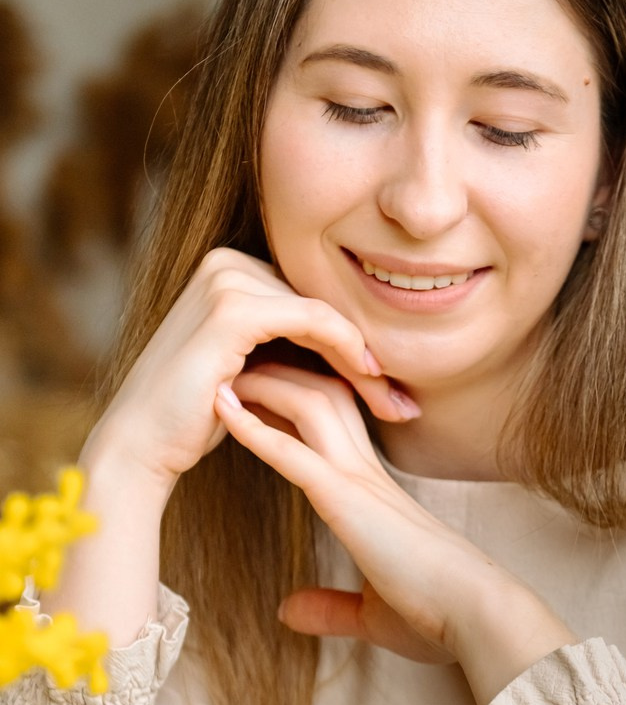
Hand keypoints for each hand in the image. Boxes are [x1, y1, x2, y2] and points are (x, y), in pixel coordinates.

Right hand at [88, 248, 409, 505]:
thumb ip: (291, 347)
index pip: (310, 300)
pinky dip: (346, 348)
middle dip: (366, 354)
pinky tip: (369, 379)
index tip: (393, 388)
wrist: (143, 442)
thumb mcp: (253, 369)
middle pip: (320, 304)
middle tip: (404, 401)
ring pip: (323, 313)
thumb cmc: (196, 414)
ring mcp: (225, 279)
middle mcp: (225, 262)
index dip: (355, 343)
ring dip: (364, 359)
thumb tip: (361, 349)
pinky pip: (312, 320)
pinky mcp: (232, 308)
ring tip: (395, 402)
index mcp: (230, 268)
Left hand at [218, 363, 576, 704]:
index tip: (255, 392)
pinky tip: (222, 408)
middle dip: (279, 373)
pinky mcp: (348, 500)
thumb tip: (289, 612)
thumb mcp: (372, 614)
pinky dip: (254, 427)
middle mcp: (367, 475)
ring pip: (309, 406)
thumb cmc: (439, 615)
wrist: (477, 616)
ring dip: (262, 386)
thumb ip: (330, 609)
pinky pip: (293, 451)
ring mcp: (359, 482)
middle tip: (234, 361)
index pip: (333, 426)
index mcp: (374, 494)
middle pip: (322, 396)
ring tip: (217, 371)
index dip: (295, 401)